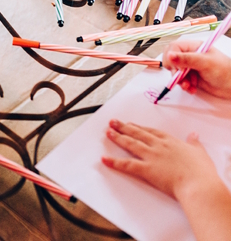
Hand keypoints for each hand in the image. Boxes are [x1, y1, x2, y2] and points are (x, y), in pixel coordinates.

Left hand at [102, 120, 219, 199]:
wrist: (199, 184)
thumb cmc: (202, 172)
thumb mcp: (200, 153)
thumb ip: (195, 143)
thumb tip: (194, 135)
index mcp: (171, 142)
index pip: (151, 132)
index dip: (140, 127)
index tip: (132, 124)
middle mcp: (159, 146)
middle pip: (137, 133)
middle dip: (124, 127)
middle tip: (113, 122)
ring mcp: (151, 156)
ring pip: (130, 144)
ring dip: (118, 137)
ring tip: (108, 132)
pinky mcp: (146, 169)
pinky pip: (127, 165)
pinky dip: (114, 162)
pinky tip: (105, 159)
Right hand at [163, 39, 230, 98]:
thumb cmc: (224, 72)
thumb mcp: (205, 63)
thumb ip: (186, 59)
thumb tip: (170, 55)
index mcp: (193, 47)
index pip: (173, 47)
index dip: (172, 58)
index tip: (179, 68)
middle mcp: (190, 55)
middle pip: (170, 59)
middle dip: (174, 70)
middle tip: (181, 76)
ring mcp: (189, 66)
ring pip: (174, 71)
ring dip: (179, 80)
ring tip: (189, 85)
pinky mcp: (189, 76)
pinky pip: (179, 80)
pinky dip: (184, 85)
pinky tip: (192, 87)